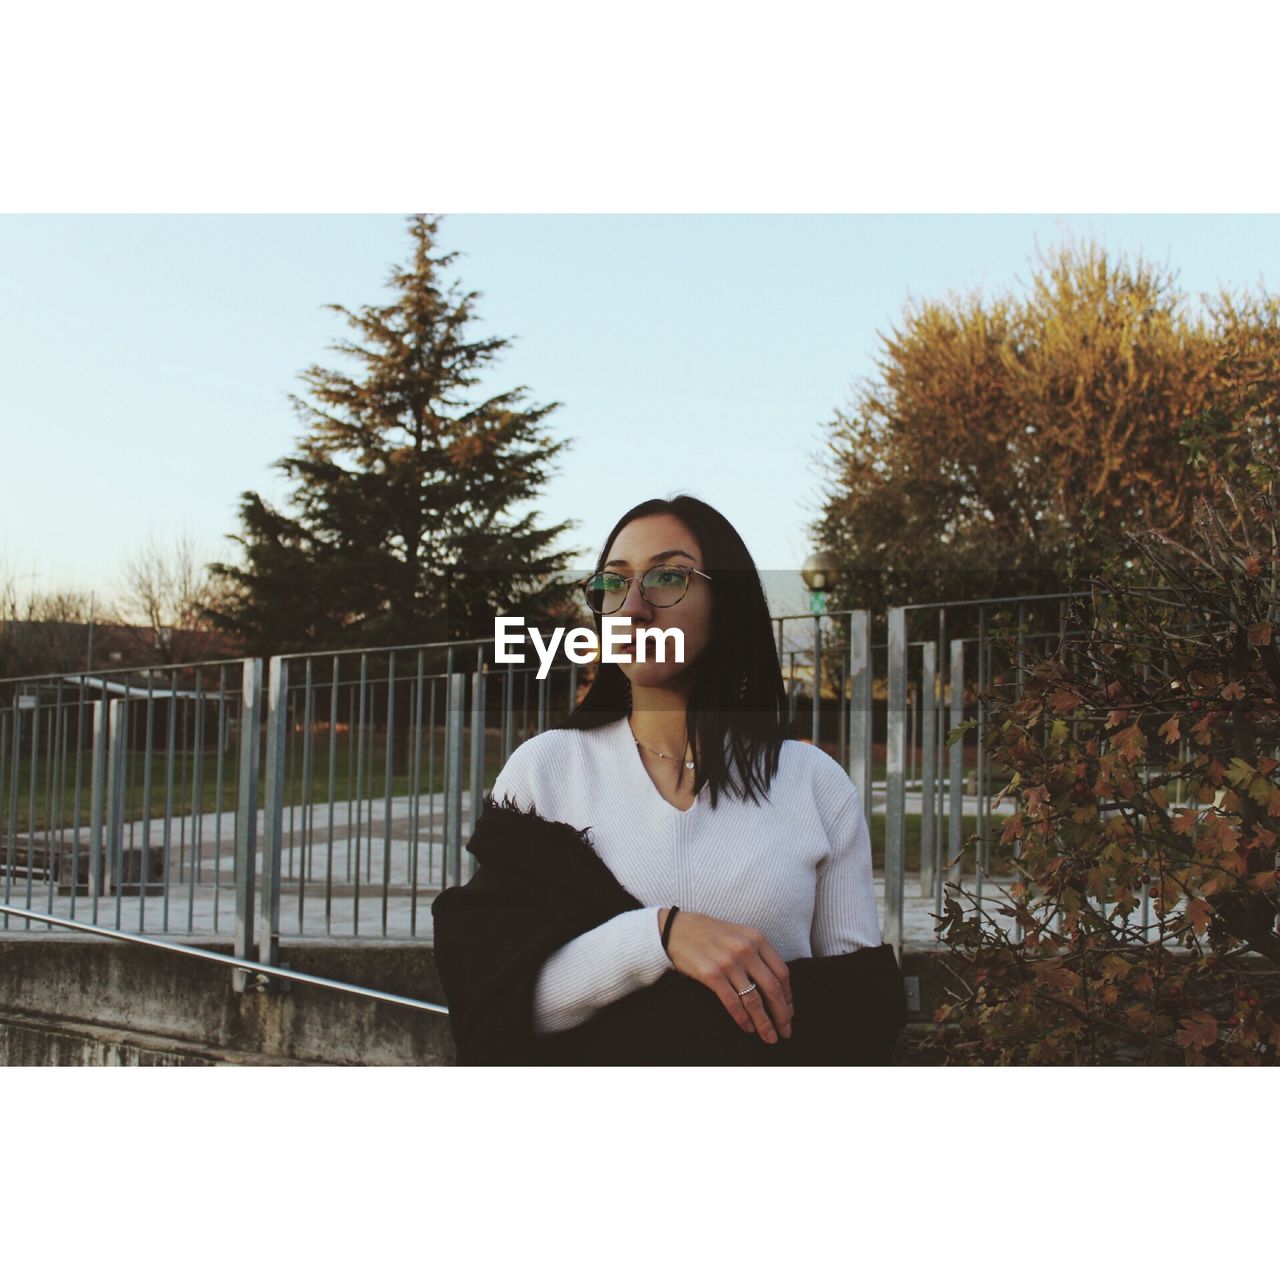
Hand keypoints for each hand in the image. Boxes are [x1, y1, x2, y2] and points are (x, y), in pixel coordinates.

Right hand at [658, 908, 792, 1043]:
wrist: (676, 929)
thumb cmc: (709, 933)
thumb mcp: (739, 934)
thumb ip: (757, 953)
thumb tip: (775, 984)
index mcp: (756, 938)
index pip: (782, 972)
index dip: (788, 996)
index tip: (789, 1012)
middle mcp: (746, 949)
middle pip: (772, 988)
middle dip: (782, 1014)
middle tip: (785, 1031)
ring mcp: (729, 962)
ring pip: (754, 999)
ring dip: (764, 1022)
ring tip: (769, 1036)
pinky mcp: (711, 974)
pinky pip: (732, 1002)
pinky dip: (742, 1018)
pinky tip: (747, 1027)